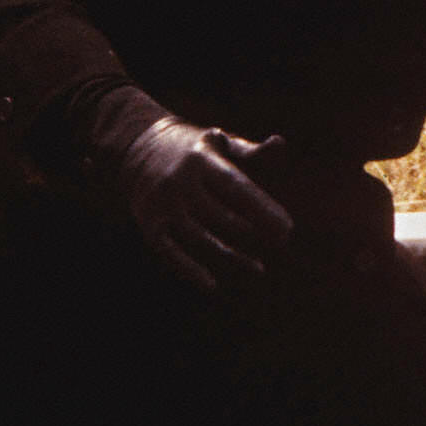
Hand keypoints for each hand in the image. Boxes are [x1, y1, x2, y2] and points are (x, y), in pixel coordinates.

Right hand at [117, 116, 294, 292]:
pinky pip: (170, 252)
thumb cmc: (193, 149)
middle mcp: (180, 182)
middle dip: (255, 232)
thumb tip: (280, 144)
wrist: (137, 145)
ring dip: (232, 256)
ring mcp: (162, 204)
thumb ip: (250, 150)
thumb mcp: (219, 141)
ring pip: (201, 238)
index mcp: (202, 160)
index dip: (263, 210)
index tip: (287, 228)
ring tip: (259, 267)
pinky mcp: (148, 223)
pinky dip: (189, 270)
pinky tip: (212, 284)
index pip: (237, 188)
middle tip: (282, 242)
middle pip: (222, 216)